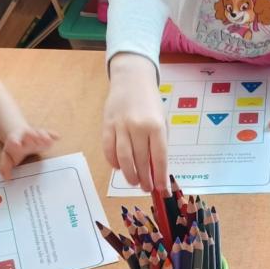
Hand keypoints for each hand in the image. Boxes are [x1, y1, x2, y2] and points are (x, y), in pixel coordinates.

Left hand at [0, 126, 58, 178]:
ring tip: (48, 140)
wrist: (18, 135)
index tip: (16, 145)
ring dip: (43, 136)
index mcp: (14, 141)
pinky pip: (49, 133)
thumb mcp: (7, 158)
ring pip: (39, 133)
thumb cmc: (13, 149)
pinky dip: (53, 135)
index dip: (15, 142)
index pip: (13, 141)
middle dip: (32, 136)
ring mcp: (35, 134)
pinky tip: (57, 137)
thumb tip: (8, 178)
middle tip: (36, 138)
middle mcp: (25, 136)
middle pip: (28, 134)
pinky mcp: (43, 134)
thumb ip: (5, 167)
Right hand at [102, 54, 167, 191]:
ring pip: (123, 158)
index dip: (161, 176)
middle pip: (141, 160)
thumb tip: (157, 169)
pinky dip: (113, 162)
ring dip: (129, 174)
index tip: (162, 189)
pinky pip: (108, 149)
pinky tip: (119, 168)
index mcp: (156, 126)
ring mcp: (120, 126)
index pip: (159, 157)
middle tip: (147, 188)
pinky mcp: (106, 125)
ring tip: (134, 182)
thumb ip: (159, 142)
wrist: (131, 79)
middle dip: (145, 178)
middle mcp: (138, 127)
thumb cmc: (150, 102)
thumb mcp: (162, 120)